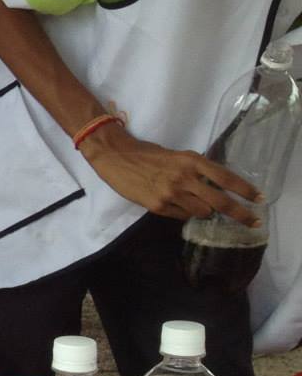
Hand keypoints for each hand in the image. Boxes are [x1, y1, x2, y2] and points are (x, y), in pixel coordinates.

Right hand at [81, 127, 259, 224]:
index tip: (260, 199)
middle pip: (221, 201)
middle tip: (253, 222)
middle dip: (240, 214)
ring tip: (195, 204)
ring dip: (204, 211)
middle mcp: (185, 177)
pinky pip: (181, 216)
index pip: (226, 178)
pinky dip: (184, 213)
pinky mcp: (158, 205)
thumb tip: (214, 187)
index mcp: (192, 161)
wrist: (116, 157)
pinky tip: (174, 204)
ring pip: (202, 212)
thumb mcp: (178, 156)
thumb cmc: (148, 154)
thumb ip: (196, 170)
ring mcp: (171, 193)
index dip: (246, 190)